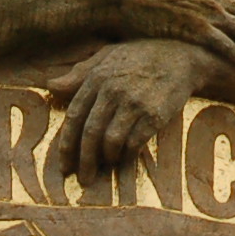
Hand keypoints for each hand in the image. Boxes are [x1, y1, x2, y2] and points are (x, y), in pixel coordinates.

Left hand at [47, 41, 207, 181]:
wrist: (182, 55)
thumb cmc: (141, 55)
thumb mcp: (107, 56)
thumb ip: (79, 73)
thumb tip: (51, 86)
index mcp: (97, 77)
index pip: (74, 116)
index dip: (67, 144)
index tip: (64, 165)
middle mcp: (113, 91)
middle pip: (90, 133)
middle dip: (84, 161)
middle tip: (84, 180)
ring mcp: (134, 103)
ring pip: (111, 141)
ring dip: (107, 158)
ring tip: (108, 164)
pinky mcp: (154, 115)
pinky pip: (135, 143)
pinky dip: (128, 154)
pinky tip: (127, 158)